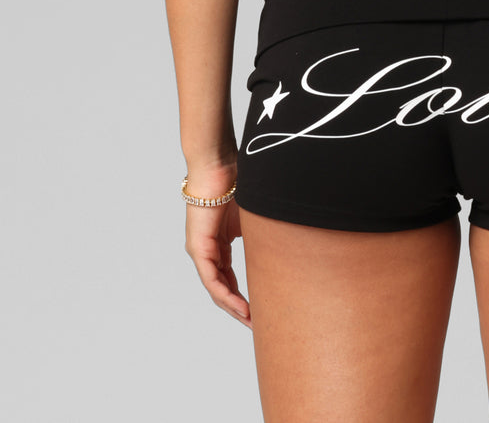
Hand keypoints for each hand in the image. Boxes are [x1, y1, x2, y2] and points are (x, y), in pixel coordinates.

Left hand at [183, 164, 251, 329]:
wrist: (219, 165)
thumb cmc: (237, 181)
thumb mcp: (253, 215)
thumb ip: (261, 232)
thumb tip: (287, 239)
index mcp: (219, 242)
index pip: (229, 276)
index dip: (243, 295)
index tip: (259, 310)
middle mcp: (207, 249)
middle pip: (222, 287)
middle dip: (239, 307)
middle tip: (256, 325)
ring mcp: (201, 250)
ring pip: (216, 288)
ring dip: (233, 307)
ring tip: (250, 322)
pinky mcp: (199, 247)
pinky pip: (212, 279)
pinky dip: (226, 295)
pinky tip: (240, 307)